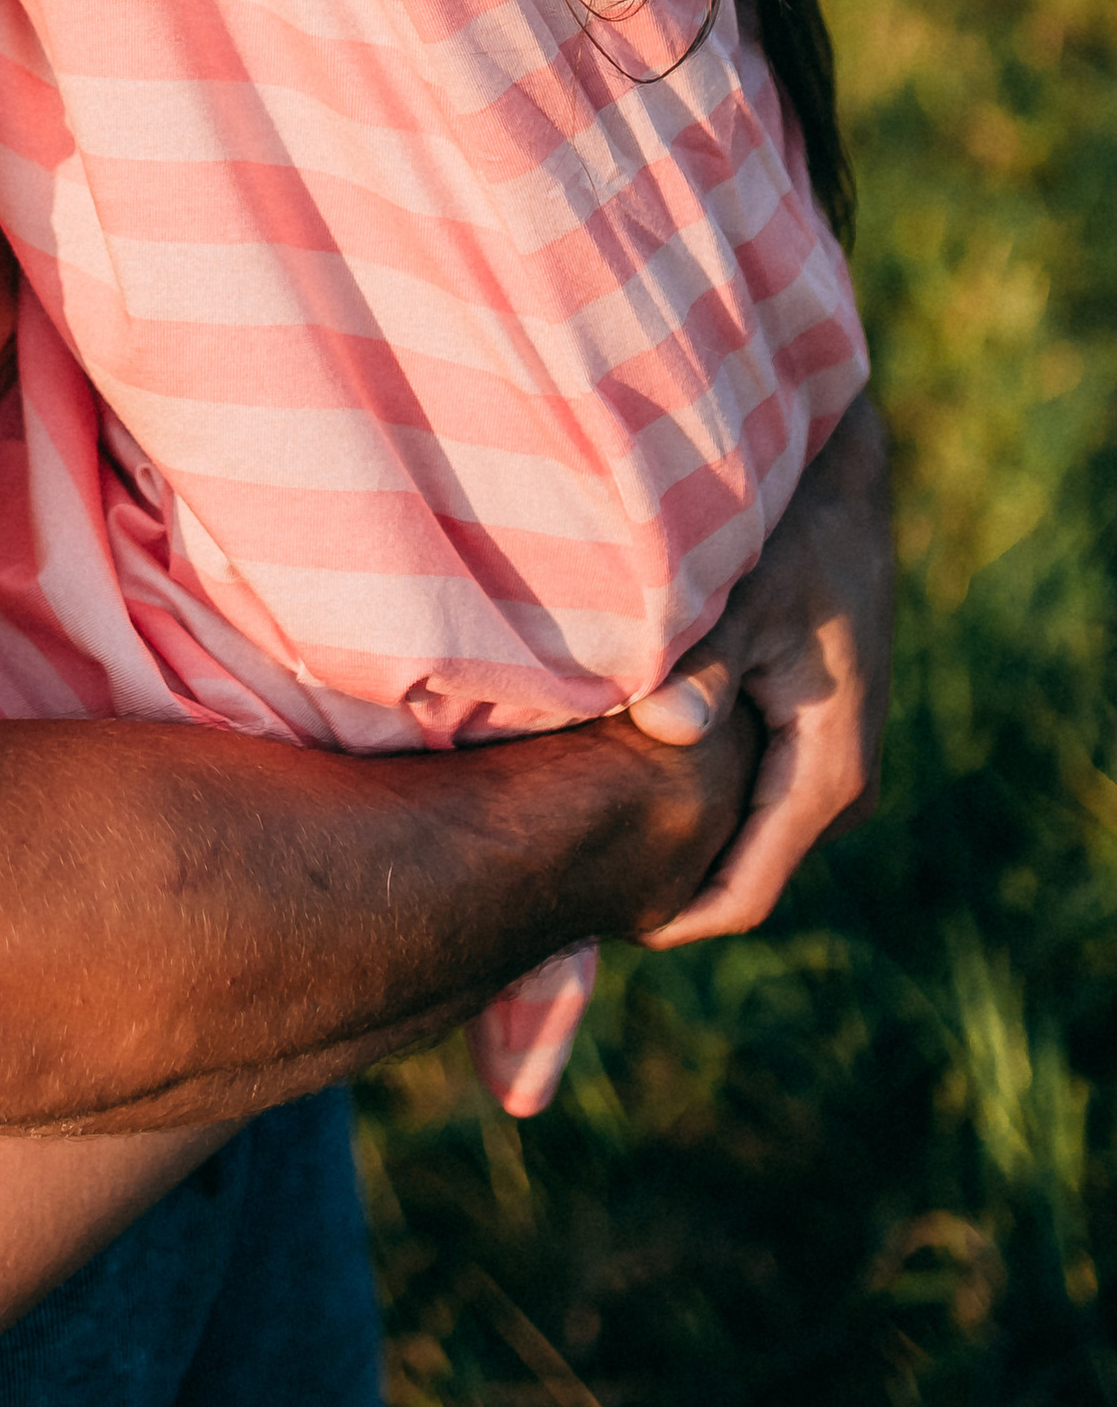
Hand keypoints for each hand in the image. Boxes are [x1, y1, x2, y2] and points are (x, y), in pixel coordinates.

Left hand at [624, 393, 892, 942]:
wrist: (840, 486)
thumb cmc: (786, 534)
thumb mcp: (741, 594)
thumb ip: (702, 664)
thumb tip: (666, 726)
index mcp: (828, 772)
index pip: (746, 894)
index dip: (669, 919)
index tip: (588, 920)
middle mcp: (840, 787)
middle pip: (742, 874)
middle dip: (665, 884)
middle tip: (566, 883)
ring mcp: (828, 766)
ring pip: (744, 837)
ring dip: (679, 840)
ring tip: (583, 835)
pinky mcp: (812, 740)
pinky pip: (751, 799)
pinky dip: (697, 799)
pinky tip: (625, 779)